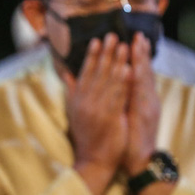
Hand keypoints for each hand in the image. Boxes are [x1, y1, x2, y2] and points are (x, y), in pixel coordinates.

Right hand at [61, 33, 130, 194]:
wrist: (92, 159)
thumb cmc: (86, 135)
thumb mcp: (73, 110)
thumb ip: (71, 90)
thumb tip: (66, 73)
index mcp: (77, 98)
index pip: (85, 72)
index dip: (92, 56)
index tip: (97, 40)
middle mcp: (86, 101)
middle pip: (97, 72)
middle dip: (106, 53)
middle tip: (112, 35)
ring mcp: (97, 109)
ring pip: (108, 81)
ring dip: (116, 62)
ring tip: (123, 47)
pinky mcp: (110, 117)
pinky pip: (118, 96)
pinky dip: (123, 82)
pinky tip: (128, 69)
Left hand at [124, 32, 159, 175]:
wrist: (138, 160)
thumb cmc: (126, 137)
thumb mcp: (121, 114)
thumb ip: (118, 98)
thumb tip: (108, 84)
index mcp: (139, 98)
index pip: (137, 72)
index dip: (137, 56)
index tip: (134, 38)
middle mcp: (146, 99)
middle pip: (143, 71)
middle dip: (140, 52)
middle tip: (138, 34)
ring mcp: (147, 106)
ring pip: (144, 79)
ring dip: (141, 60)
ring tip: (138, 43)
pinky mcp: (145, 115)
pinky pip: (140, 95)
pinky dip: (137, 81)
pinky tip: (133, 68)